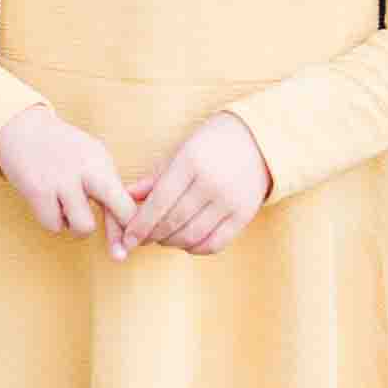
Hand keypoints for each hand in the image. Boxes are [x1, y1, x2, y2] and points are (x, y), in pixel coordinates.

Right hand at [0, 102, 137, 253]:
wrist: (20, 127)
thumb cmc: (60, 150)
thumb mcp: (90, 159)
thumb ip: (107, 190)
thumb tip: (125, 230)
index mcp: (103, 161)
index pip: (129, 199)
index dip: (133, 224)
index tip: (131, 239)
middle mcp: (88, 169)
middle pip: (120, 210)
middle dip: (120, 234)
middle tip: (118, 251)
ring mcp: (63, 180)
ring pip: (84, 228)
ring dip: (76, 226)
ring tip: (67, 210)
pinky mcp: (38, 191)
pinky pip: (54, 226)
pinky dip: (53, 221)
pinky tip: (48, 204)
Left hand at [129, 112, 271, 257]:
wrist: (260, 139)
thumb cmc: (213, 143)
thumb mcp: (182, 150)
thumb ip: (155, 177)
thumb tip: (127, 196)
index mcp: (191, 162)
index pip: (160, 201)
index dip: (140, 224)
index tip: (128, 237)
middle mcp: (211, 183)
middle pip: (174, 221)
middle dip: (152, 235)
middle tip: (141, 238)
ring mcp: (230, 201)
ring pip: (192, 236)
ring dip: (171, 242)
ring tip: (161, 238)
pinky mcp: (244, 216)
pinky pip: (214, 244)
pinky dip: (195, 248)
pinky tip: (185, 242)